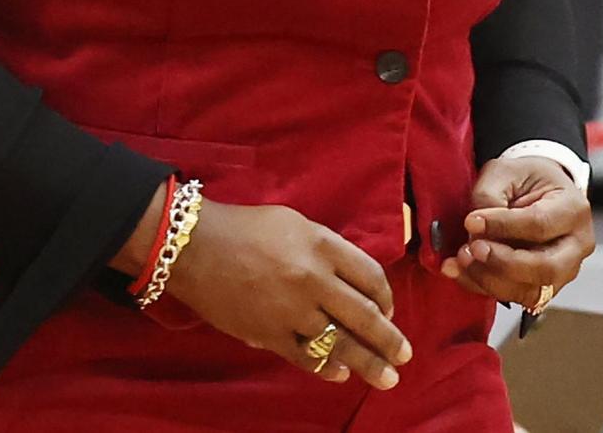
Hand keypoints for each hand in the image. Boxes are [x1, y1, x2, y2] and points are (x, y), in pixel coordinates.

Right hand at [165, 199, 412, 390]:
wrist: (197, 246)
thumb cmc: (247, 227)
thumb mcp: (295, 223)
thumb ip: (326, 250)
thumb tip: (350, 282)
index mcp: (322, 245)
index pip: (370, 276)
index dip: (386, 297)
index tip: (390, 310)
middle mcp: (314, 278)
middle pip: (365, 315)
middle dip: (389, 339)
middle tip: (405, 355)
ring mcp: (293, 310)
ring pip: (342, 343)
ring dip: (369, 363)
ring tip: (387, 378)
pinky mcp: (270, 334)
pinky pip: (308, 357)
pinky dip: (328, 367)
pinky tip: (341, 374)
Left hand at [440, 156, 593, 309]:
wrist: (539, 190)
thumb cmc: (526, 178)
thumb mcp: (507, 170)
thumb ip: (490, 196)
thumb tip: (476, 230)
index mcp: (573, 209)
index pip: (539, 224)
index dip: (503, 226)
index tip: (471, 221)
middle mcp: (576, 246)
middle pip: (544, 268)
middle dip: (503, 263)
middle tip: (470, 250)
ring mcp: (565, 271)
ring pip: (531, 291)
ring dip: (490, 280)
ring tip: (461, 261)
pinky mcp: (546, 287)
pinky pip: (517, 296)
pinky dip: (486, 287)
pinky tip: (462, 273)